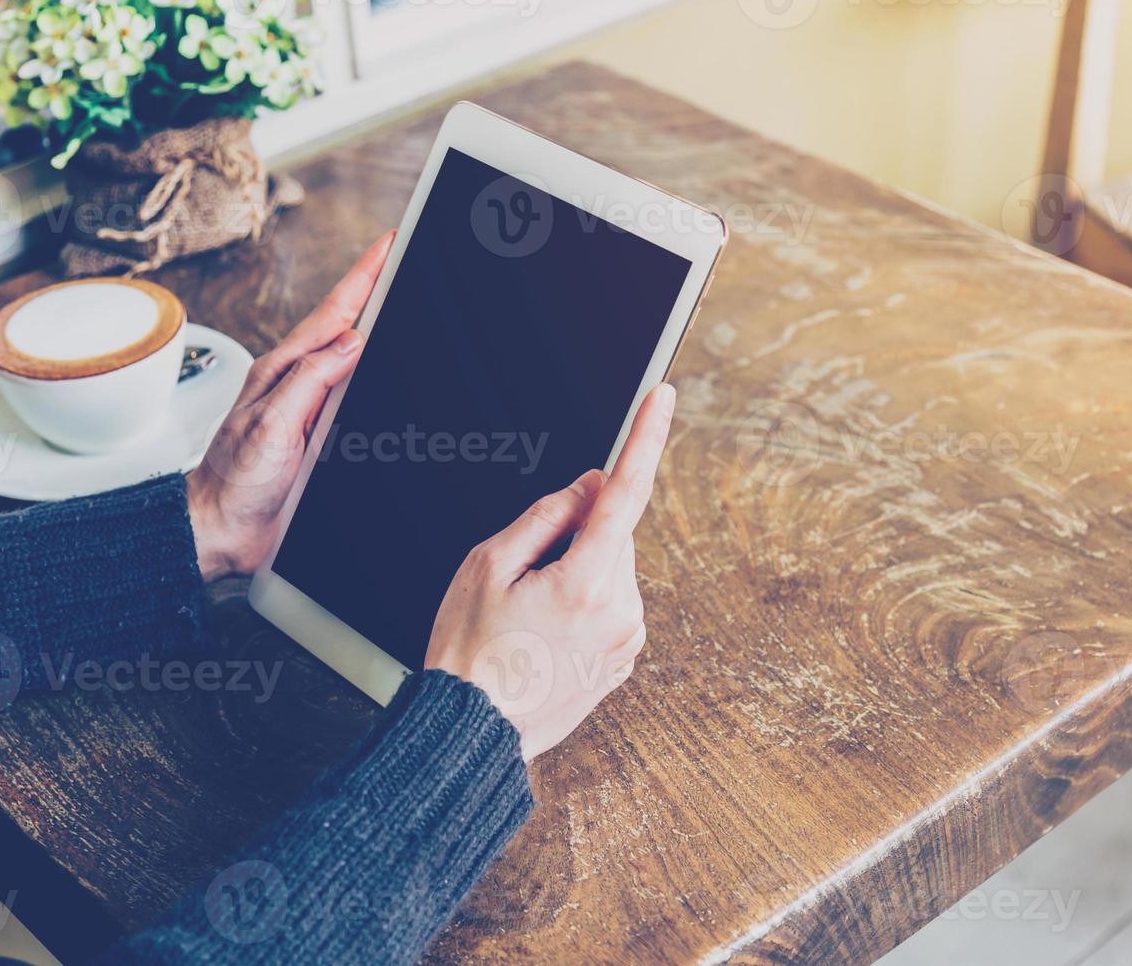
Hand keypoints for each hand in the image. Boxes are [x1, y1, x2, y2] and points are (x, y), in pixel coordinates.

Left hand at [188, 231, 395, 578]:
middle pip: (346, 326)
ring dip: (375, 326)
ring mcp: (309, 407)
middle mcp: (298, 383)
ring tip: (397, 296)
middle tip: (401, 256)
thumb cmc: (234, 482)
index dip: (364, 276)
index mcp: (284, 370)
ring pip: (351, 358)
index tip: (388, 244)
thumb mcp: (271, 424)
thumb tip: (351, 342)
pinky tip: (381, 368)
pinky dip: (370, 373)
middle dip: (375, 289)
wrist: (221, 530)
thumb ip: (310, 380)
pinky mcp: (318, 434)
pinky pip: (353, 393)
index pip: (334, 313)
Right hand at [424, 384, 676, 760]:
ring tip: (531, 614)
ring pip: (614, 570)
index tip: (663, 397)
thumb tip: (590, 485)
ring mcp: (627, 641)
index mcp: (585, 582)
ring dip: (582, 572)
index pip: (625, 492)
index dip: (646, 438)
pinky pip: (613, 607)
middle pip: (615, 535)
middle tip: (525, 574)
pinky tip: (546, 633)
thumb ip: (546, 514)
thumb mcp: (486, 565)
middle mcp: (620, 612)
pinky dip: (586, 604)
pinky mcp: (624, 662)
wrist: (471, 734)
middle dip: (578, 535)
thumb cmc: (468, 653)